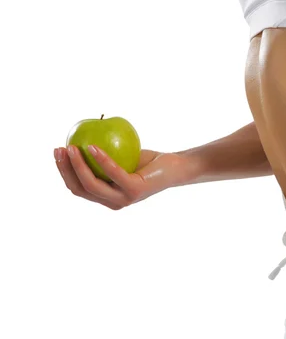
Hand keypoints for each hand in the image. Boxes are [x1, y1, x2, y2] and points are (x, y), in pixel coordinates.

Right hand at [54, 144, 185, 209]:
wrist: (175, 167)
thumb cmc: (148, 162)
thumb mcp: (121, 157)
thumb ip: (102, 154)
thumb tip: (78, 135)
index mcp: (106, 197)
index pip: (77, 187)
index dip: (63, 171)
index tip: (57, 152)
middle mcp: (112, 202)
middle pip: (79, 188)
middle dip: (65, 169)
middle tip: (60, 149)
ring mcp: (123, 199)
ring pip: (92, 184)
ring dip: (78, 165)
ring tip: (72, 146)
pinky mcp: (134, 190)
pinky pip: (113, 173)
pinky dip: (101, 160)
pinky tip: (93, 146)